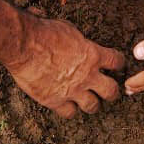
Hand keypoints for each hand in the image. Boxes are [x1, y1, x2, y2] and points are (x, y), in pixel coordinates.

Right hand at [5, 14, 125, 117]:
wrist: (25, 46)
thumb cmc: (45, 33)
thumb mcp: (70, 30)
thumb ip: (79, 42)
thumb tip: (80, 42)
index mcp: (93, 55)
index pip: (116, 62)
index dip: (118, 64)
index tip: (116, 65)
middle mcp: (87, 75)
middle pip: (111, 91)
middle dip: (112, 91)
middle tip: (109, 90)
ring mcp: (72, 90)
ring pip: (92, 106)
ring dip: (92, 103)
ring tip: (90, 102)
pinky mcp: (56, 101)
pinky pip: (70, 113)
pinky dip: (70, 109)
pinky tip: (67, 105)